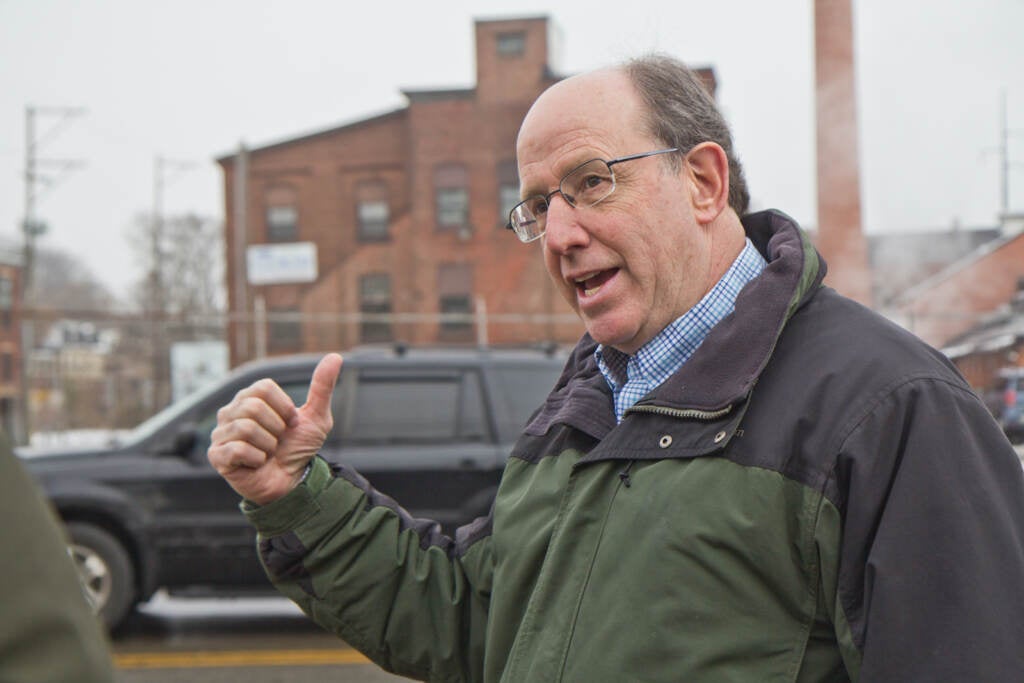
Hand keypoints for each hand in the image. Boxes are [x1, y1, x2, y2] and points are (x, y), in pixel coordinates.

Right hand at [208, 353, 342, 504]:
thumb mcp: (316, 417)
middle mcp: (230, 411)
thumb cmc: (299, 447)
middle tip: (278, 440)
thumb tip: (336, 356)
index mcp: (250, 397)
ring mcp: (220, 433)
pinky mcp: (216, 456)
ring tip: (268, 452)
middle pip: (253, 407)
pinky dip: (257, 459)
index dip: (284, 407)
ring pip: (246, 428)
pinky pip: (237, 450)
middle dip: (277, 427)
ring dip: (268, 445)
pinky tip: (257, 463)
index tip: (291, 422)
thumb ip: (322, 387)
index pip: (263, 387)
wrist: (292, 481)